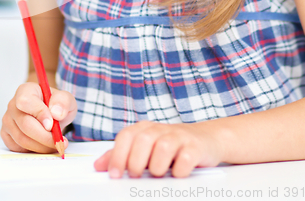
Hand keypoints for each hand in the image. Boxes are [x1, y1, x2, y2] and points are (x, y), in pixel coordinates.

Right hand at [1, 82, 76, 153]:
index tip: (51, 124)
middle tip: (59, 141)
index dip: (38, 114)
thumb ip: (63, 101)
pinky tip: (44, 145)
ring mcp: (8, 120)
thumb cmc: (55, 105)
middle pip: (25, 125)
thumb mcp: (66, 99)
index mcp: (26, 90)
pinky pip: (18, 148)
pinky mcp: (6, 135)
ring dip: (41, 146)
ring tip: (55, 144)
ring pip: (22, 139)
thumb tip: (56, 113)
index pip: (25, 101)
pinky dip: (33, 150)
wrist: (51, 114)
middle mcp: (13, 105)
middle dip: (44, 137)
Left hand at [94, 120, 224, 177]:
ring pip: (162, 147)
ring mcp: (179, 136)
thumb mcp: (144, 149)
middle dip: (136, 162)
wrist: (205, 138)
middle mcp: (160, 129)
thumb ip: (122, 155)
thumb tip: (98, 166)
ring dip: (157, 166)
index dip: (117, 155)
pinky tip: (177, 173)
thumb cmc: (170, 145)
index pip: (126, 136)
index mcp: (144, 129)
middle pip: (142, 140)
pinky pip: (185, 158)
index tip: (114, 174)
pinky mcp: (195, 146)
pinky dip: (179, 169)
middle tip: (136, 175)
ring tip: (158, 173)